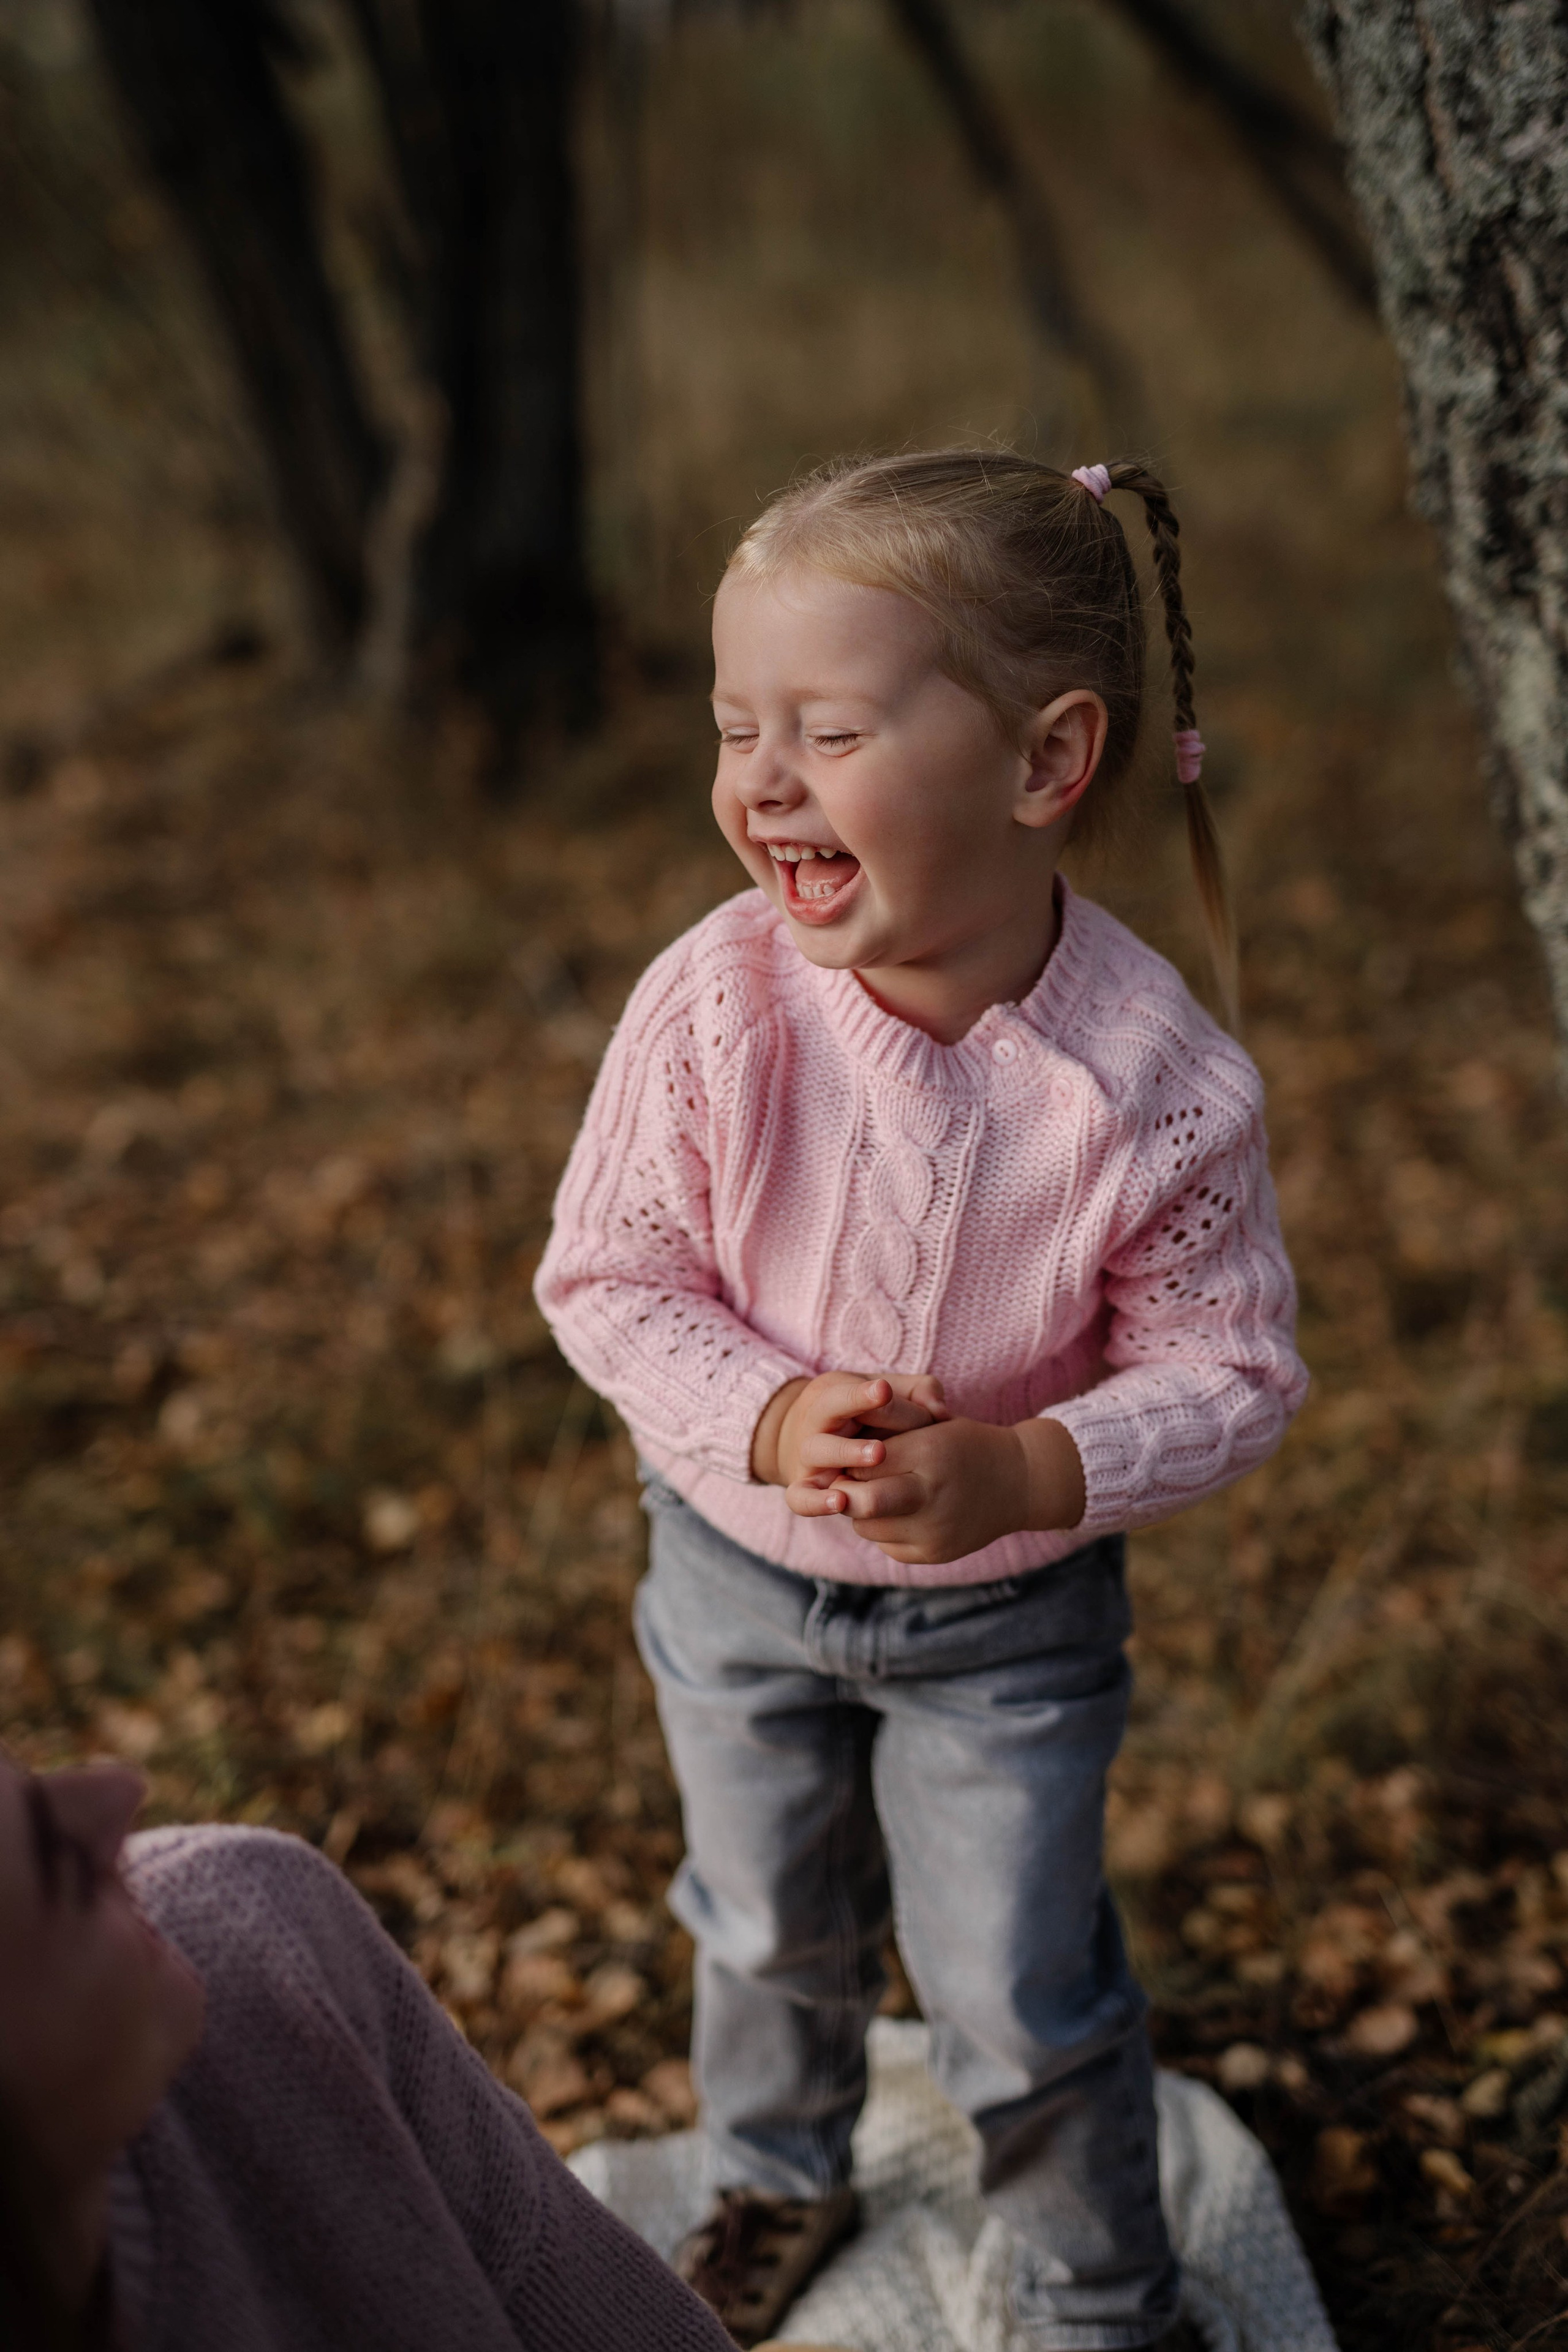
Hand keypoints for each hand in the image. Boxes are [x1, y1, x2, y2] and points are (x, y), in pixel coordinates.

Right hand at [751, 1370, 948, 1495]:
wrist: (813, 1441)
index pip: (847, 1389)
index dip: (865, 1393)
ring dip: (844, 1456)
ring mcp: (808, 1456)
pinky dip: (816, 1503)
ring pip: (816, 1451)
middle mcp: (817, 1420)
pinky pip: (800, 1498)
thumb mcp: (886, 1396)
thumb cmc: (865, 1416)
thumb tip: (941, 1411)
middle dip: (854, 1422)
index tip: (885, 1391)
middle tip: (882, 1447)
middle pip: (826, 1414)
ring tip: (874, 1462)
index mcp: (833, 1392)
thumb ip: (918, 1392)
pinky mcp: (804, 1488)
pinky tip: (841, 1504)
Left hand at [821, 1414, 1086, 1566]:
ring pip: (866, 1526)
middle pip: (861, 1501)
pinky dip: (884, 1529)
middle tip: (841, 1479)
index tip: (839, 1454)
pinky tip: (900, 1512)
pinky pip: (886, 1545)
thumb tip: (832, 1461)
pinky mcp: (934, 1554)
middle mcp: (931, 1494)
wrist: (1020, 1482)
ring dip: (861, 1510)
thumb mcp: (929, 1425)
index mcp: (929, 1452)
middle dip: (844, 1490)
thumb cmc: (966, 1444)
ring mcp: (934, 1531)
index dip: (848, 1457)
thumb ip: (885, 1439)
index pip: (864, 1459)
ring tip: (875, 1491)